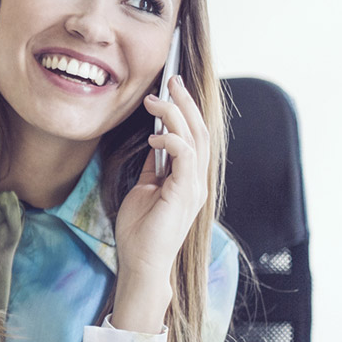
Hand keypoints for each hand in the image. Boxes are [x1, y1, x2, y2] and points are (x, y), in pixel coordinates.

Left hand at [110, 75, 211, 332]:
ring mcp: (194, 187)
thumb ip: (154, 167)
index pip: (195, 137)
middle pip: (200, 131)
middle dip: (186, 102)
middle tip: (171, 79)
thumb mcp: (145, 189)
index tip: (171, 89)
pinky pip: (185, 156)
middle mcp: (197, 181)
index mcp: (190, 179)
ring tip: (156, 100)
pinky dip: (172, 140)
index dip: (187, 111)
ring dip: (176, 114)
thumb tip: (153, 144)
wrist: (141, 262)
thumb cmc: (140, 231)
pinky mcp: (184, 193)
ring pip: (195, 138)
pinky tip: (154, 137)